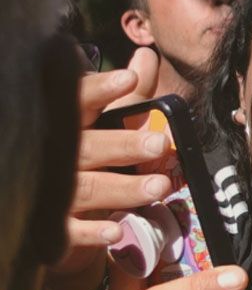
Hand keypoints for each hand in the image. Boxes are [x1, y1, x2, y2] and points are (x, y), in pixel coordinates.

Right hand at [49, 49, 169, 289]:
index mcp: (67, 126)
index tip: (128, 78)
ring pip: (88, 188)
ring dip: (124, 188)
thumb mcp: (108, 125)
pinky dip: (92, 232)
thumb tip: (146, 57)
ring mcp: (52, 193)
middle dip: (123, 145)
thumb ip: (130, 96)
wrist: (62, 221)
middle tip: (159, 143)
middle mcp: (56, 156)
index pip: (76, 103)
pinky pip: (70, 232)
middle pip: (87, 146)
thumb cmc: (89, 162)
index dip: (99, 90)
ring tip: (161, 186)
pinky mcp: (52, 229)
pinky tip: (116, 231)